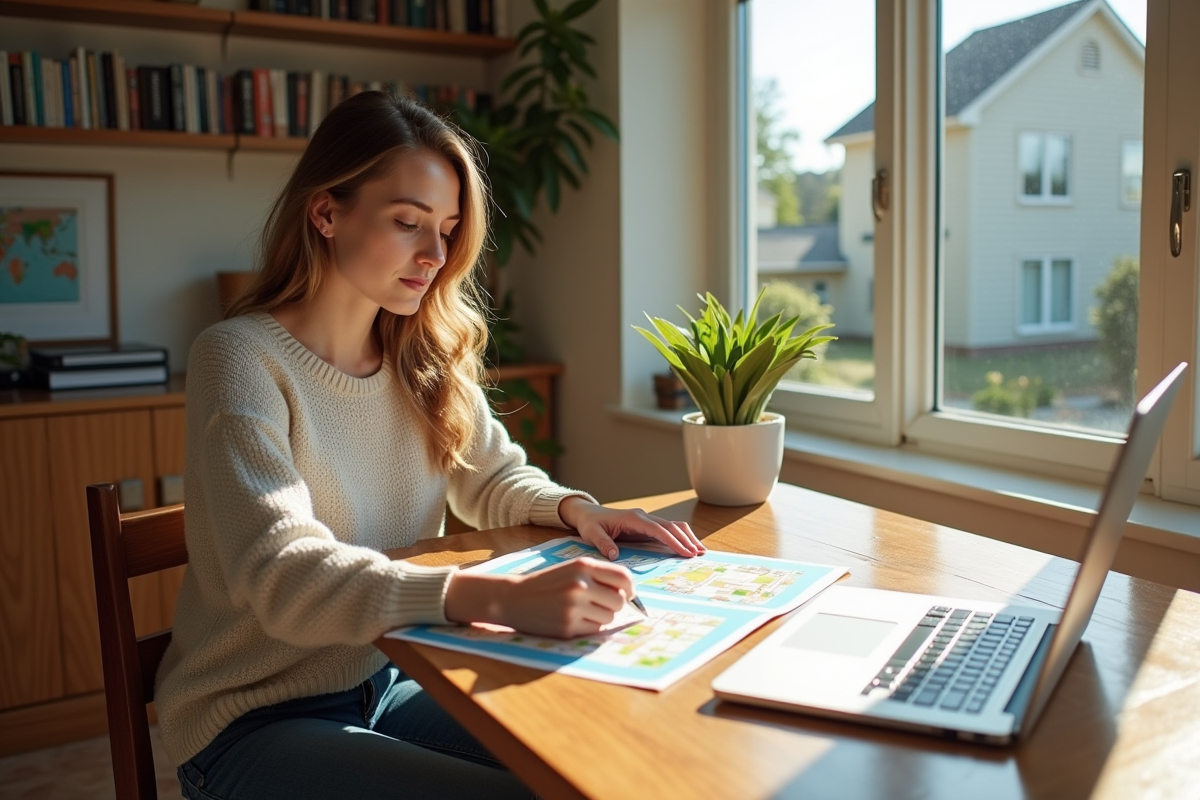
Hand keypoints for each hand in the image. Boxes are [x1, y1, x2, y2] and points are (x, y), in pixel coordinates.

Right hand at [444, 558, 634, 637]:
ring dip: (601, 616)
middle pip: (619, 601)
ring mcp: (574, 607)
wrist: (513, 597)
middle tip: (600, 604)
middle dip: (615, 604)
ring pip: (609, 617)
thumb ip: (599, 575)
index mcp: (583, 566)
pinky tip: (574, 619)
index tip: (628, 593)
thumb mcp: (572, 569)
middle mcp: (581, 584)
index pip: (623, 577)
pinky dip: (590, 626)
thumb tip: (629, 592)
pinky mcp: (568, 627)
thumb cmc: (547, 583)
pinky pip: (595, 629)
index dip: (630, 587)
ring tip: (583, 611)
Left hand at [557, 496, 705, 560]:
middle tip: (699, 554)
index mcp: (633, 519)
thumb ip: (603, 544)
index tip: (685, 551)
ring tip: (700, 551)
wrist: (588, 514)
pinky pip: (667, 531)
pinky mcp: (647, 527)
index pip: (658, 529)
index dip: (673, 540)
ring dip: (687, 537)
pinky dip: (680, 538)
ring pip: (673, 526)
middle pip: (671, 526)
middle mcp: (643, 517)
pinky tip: (688, 548)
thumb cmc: (590, 524)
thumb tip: (614, 556)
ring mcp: (646, 521)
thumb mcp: (591, 534)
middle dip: (686, 539)